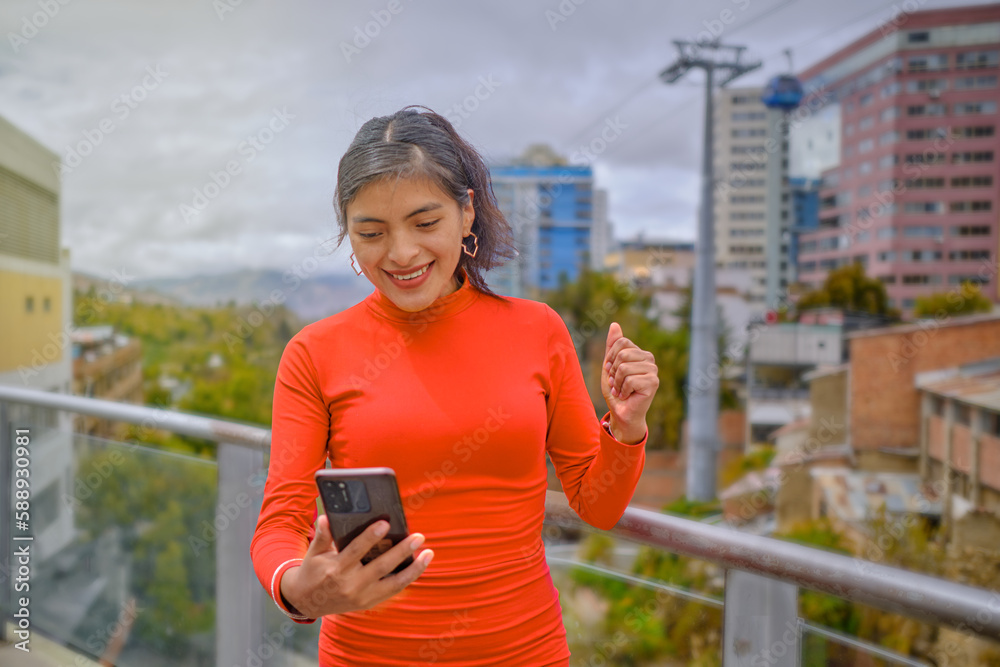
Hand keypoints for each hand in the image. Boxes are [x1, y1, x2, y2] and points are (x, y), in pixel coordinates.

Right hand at [280, 514, 432, 617]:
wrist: (308, 602)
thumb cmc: (313, 571)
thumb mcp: (314, 553)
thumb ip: (323, 535)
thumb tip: (327, 517)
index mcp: (337, 570)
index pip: (356, 551)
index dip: (371, 537)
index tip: (385, 523)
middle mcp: (351, 585)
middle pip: (382, 567)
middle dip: (402, 551)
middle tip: (418, 537)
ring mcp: (362, 596)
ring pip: (394, 583)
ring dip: (414, 569)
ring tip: (428, 553)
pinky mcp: (369, 603)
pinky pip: (393, 590)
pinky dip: (408, 578)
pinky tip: (420, 565)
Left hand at [601, 322, 657, 442]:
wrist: (621, 412)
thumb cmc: (616, 390)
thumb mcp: (609, 365)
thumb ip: (612, 346)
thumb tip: (614, 324)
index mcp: (639, 352)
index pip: (621, 342)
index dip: (610, 357)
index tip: (610, 371)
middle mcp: (649, 359)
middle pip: (622, 354)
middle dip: (612, 371)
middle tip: (615, 383)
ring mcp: (653, 370)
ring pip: (624, 367)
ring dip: (616, 383)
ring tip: (620, 390)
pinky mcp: (653, 383)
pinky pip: (630, 380)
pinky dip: (623, 390)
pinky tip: (627, 396)